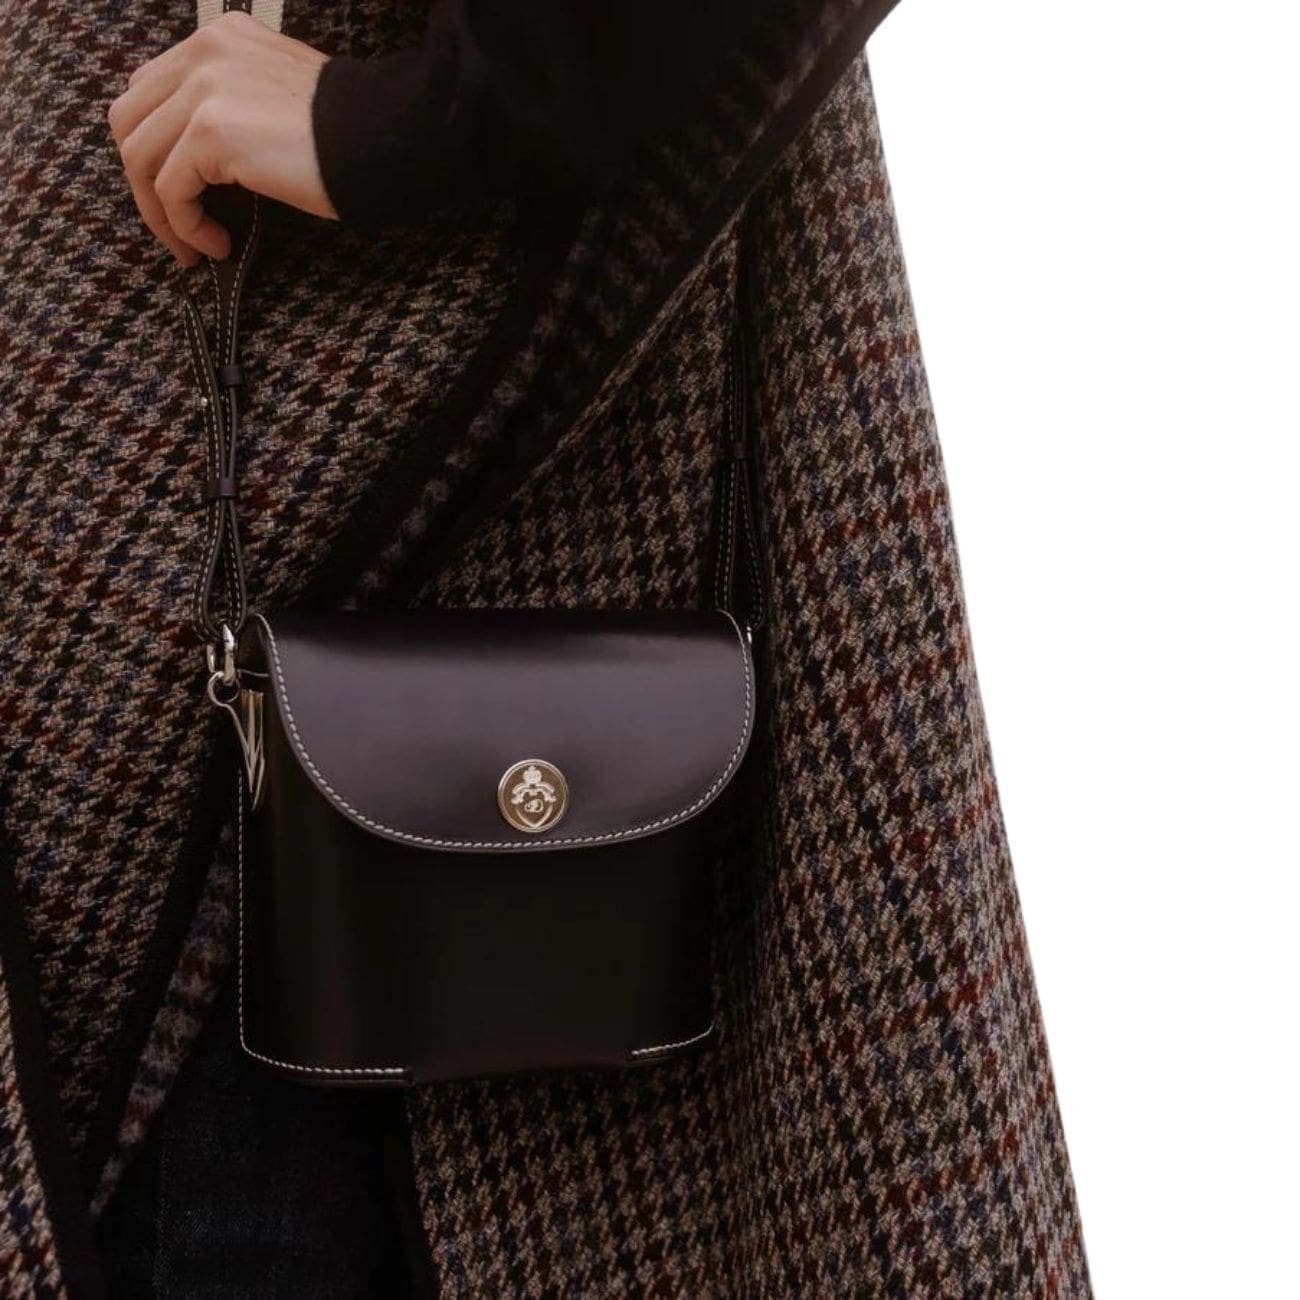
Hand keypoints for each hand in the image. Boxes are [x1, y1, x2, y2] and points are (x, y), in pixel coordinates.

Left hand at [107, 9, 337, 266]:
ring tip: (194, 247)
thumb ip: (236, 104)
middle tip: (175, 228)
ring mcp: (204, 89)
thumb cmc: (351, 132)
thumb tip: (204, 160)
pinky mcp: (211, 132)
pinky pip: (172, 190)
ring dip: (162, 215)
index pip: (150, 91)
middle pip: (130, 122)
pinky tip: (216, 244)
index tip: (176, 193)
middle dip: (144, 185)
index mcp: (220, 39)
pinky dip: (186, 227)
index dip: (152, 149)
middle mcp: (204, 53)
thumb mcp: (280, 97)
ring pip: (141, 159)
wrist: (385, 136)